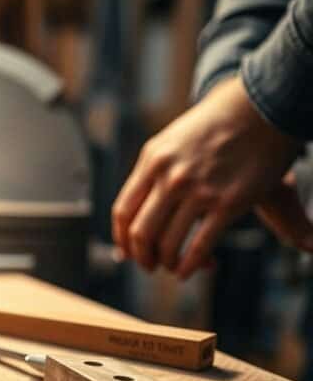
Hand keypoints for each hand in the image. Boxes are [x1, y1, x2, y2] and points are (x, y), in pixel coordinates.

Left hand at [112, 76, 304, 278]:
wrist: (258, 109)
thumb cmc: (212, 129)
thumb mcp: (168, 144)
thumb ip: (150, 176)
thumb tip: (131, 215)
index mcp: (151, 162)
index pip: (122, 212)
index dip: (121, 239)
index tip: (127, 253)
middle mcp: (170, 178)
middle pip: (140, 233)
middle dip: (142, 257)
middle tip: (149, 266)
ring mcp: (199, 191)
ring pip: (168, 243)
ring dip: (168, 263)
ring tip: (173, 267)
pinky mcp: (228, 203)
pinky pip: (200, 246)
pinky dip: (190, 265)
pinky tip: (189, 271)